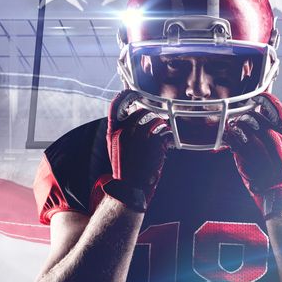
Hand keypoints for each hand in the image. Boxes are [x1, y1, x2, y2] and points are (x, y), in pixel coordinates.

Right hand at [102, 90, 171, 211]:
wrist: (129, 189)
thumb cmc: (124, 172)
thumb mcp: (116, 151)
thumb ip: (121, 136)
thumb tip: (130, 123)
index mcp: (113, 134)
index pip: (115, 108)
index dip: (123, 97)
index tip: (130, 92)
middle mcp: (125, 132)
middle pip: (140, 113)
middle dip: (149, 114)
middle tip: (155, 120)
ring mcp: (139, 137)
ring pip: (154, 121)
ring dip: (161, 124)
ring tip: (163, 131)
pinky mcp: (153, 144)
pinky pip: (163, 132)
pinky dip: (167, 135)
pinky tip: (168, 141)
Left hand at [224, 93, 281, 218]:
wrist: (277, 191)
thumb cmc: (279, 169)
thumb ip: (275, 132)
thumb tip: (260, 116)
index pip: (277, 110)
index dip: (267, 100)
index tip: (258, 97)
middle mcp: (274, 138)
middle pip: (255, 117)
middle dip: (246, 117)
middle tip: (241, 121)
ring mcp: (260, 146)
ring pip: (243, 126)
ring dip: (236, 126)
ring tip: (235, 130)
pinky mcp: (247, 155)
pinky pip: (233, 139)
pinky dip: (229, 137)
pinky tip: (228, 139)